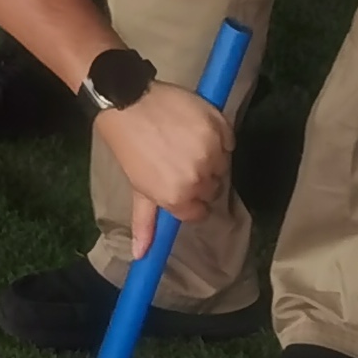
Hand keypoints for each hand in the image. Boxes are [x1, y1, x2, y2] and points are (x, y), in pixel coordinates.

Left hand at [94, 89, 232, 250]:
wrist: (128, 101)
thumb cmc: (130, 147)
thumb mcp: (137, 188)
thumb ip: (145, 223)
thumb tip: (141, 256)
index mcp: (178, 198)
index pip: (200, 212)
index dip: (190, 198)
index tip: (179, 183)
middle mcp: (198, 179)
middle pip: (212, 188)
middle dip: (199, 178)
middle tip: (178, 160)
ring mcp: (211, 151)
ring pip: (222, 164)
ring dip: (210, 156)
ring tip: (185, 143)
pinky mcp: (219, 125)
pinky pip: (228, 140)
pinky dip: (219, 136)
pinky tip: (197, 129)